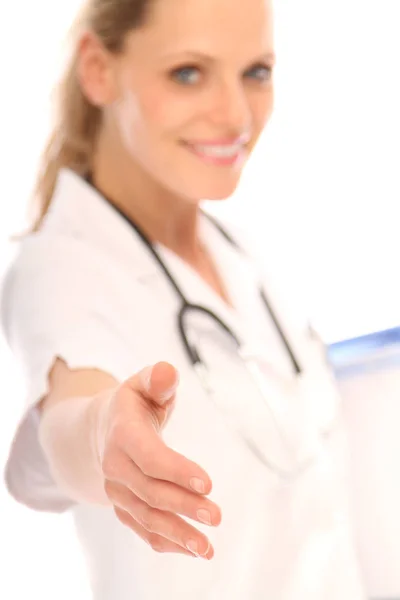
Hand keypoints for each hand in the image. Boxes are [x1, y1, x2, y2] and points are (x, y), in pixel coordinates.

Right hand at [98, 361, 220, 558]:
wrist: (102, 429)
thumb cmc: (135, 403)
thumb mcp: (143, 383)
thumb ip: (158, 378)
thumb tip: (168, 373)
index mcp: (123, 433)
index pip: (149, 456)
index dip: (177, 471)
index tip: (208, 484)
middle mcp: (115, 466)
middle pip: (150, 491)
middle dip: (184, 506)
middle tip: (217, 516)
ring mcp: (117, 490)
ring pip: (146, 517)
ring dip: (177, 534)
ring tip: (208, 547)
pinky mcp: (123, 506)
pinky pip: (143, 529)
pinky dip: (166, 542)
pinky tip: (192, 549)